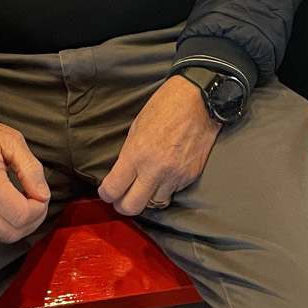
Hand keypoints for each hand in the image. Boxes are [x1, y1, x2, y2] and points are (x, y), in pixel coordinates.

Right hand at [0, 114, 50, 242]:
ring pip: (2, 236)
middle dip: (33, 220)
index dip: (39, 209)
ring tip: (24, 203)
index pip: (21, 215)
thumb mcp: (12, 140)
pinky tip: (8, 206)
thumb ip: (32, 169)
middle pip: (13, 233)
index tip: (41, 195)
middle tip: (37, 201)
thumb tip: (43, 195)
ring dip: (20, 225)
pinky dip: (5, 224)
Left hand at [99, 76, 221, 215]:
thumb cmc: (165, 106)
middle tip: (122, 198)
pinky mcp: (190, 176)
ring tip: (146, 186)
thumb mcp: (137, 126)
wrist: (200, 101)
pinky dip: (166, 188)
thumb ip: (129, 153)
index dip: (106, 193)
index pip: (113, 189)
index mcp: (136, 154)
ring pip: (154, 204)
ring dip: (147, 197)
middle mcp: (154, 169)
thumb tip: (123, 173)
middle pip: (132, 207)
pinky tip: (165, 175)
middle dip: (123, 205)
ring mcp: (174, 176)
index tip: (107, 191)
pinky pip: (172, 192)